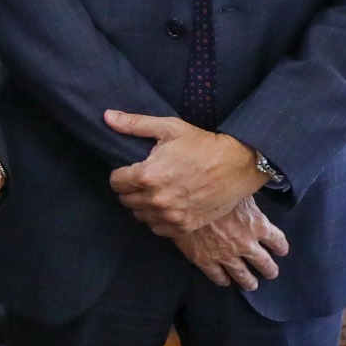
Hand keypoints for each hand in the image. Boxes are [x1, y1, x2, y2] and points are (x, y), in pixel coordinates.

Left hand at [105, 111, 262, 234]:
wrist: (238, 165)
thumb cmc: (203, 144)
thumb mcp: (169, 128)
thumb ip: (134, 124)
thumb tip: (107, 117)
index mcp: (148, 176)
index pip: (115, 183)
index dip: (121, 174)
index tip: (132, 170)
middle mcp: (156, 200)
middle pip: (126, 200)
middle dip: (131, 189)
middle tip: (146, 179)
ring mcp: (171, 216)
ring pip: (140, 215)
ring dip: (143, 205)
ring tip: (157, 191)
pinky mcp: (184, 226)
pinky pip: (157, 228)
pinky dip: (158, 218)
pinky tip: (168, 205)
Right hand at [169, 198, 290, 290]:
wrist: (183, 201)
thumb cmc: (212, 189)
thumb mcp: (240, 188)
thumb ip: (251, 196)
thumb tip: (259, 188)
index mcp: (258, 225)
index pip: (278, 241)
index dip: (281, 247)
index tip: (281, 250)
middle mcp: (246, 244)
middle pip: (264, 263)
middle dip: (270, 270)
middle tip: (271, 273)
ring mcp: (226, 255)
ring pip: (243, 276)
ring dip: (249, 282)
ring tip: (252, 285)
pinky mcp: (206, 261)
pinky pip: (218, 277)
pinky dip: (223, 280)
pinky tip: (225, 281)